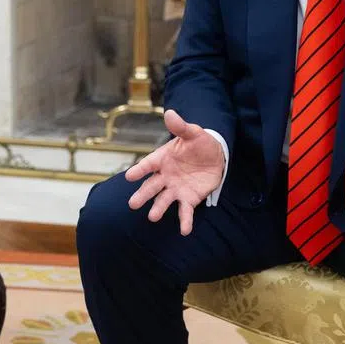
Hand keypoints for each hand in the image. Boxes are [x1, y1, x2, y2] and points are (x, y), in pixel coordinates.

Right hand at [125, 109, 224, 235]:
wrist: (215, 156)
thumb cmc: (199, 143)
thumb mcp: (192, 133)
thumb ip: (181, 126)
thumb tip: (170, 112)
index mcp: (162, 159)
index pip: (148, 164)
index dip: (139, 170)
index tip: (129, 176)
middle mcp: (165, 176)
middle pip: (151, 186)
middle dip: (142, 195)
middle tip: (133, 204)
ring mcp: (176, 189)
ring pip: (164, 200)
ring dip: (159, 209)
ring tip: (152, 217)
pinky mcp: (189, 198)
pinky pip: (185, 211)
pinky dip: (185, 221)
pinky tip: (184, 231)